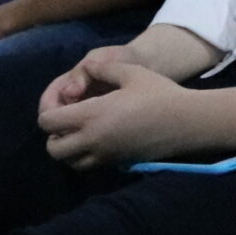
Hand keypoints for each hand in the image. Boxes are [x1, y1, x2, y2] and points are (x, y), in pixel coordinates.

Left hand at [34, 52, 195, 167]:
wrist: (187, 122)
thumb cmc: (159, 93)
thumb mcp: (130, 72)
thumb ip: (102, 68)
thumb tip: (86, 69)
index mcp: (91, 116)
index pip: (48, 122)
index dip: (49, 110)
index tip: (63, 101)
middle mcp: (93, 141)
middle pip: (54, 149)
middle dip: (54, 135)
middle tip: (68, 119)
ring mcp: (105, 156)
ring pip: (70, 162)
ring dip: (68, 149)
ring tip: (81, 131)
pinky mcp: (118, 164)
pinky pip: (89, 166)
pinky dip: (85, 156)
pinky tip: (100, 138)